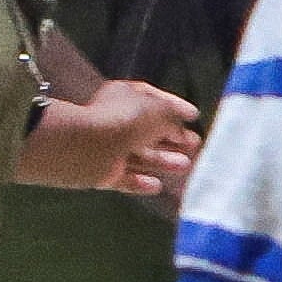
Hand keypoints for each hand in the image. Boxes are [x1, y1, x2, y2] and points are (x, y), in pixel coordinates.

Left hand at [22, 72, 200, 199]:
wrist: (87, 147)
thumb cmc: (124, 120)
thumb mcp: (159, 109)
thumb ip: (174, 115)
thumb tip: (184, 121)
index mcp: (124, 96)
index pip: (153, 98)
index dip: (175, 106)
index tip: (194, 116)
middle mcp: (115, 120)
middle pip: (148, 131)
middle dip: (172, 138)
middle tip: (194, 145)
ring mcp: (108, 148)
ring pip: (140, 156)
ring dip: (163, 161)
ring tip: (185, 165)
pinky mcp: (103, 173)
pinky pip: (126, 178)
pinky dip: (142, 182)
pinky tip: (158, 185)